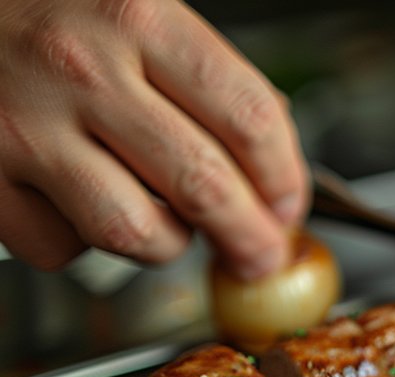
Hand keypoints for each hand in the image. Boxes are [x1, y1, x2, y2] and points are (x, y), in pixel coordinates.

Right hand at [0, 0, 308, 278]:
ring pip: (134, 231)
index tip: (289, 207)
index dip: (284, 178)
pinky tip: (82, 204)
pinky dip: (82, 242)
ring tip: (167, 226)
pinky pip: (60, 247)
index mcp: (137, 17)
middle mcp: (81, 70)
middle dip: (249, 237)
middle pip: (203, 185)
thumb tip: (271, 156)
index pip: (249, 118)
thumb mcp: (133, 9)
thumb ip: (201, 74)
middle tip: (260, 255)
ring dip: (167, 244)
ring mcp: (25, 128)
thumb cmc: (45, 9)